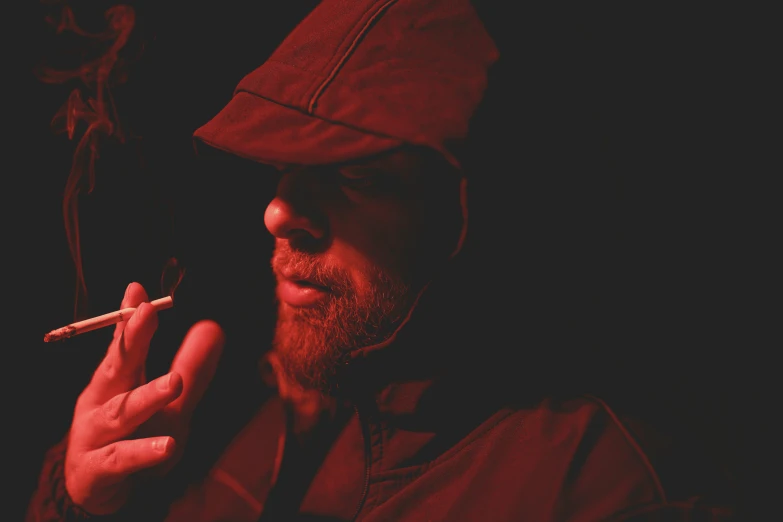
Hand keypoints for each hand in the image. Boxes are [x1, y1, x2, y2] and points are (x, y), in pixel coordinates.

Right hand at [64, 283, 223, 514]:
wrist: (93, 489)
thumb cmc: (132, 434)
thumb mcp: (166, 401)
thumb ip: (191, 367)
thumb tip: (213, 327)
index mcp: (115, 380)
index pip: (123, 344)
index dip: (130, 318)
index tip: (137, 290)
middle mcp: (100, 402)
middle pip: (116, 367)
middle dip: (131, 339)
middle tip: (147, 313)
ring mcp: (95, 436)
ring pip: (121, 413)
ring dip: (146, 396)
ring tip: (174, 381)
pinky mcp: (99, 470)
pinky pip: (123, 459)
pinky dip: (144, 451)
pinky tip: (168, 446)